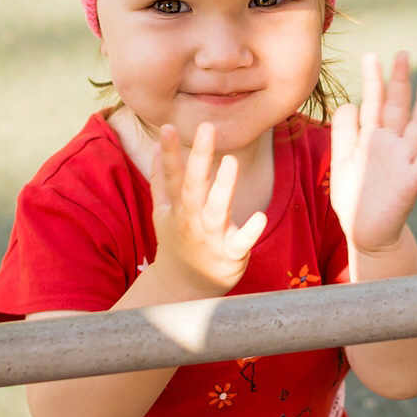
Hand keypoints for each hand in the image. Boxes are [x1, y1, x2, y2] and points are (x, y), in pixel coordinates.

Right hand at [150, 121, 266, 296]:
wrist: (183, 291)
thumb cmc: (178, 243)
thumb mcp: (162, 213)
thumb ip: (160, 180)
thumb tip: (157, 147)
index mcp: (177, 207)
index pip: (171, 175)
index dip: (169, 151)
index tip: (168, 126)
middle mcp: (191, 219)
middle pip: (193, 186)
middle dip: (199, 157)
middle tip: (206, 127)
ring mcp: (210, 237)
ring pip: (216, 210)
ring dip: (223, 186)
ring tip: (231, 161)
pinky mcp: (229, 256)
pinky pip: (239, 243)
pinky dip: (249, 232)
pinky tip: (258, 217)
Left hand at [330, 52, 416, 256]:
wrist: (365, 233)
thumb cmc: (355, 195)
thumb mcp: (343, 160)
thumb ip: (345, 132)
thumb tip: (348, 103)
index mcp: (374, 137)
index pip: (375, 103)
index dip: (373, 81)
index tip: (371, 55)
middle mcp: (392, 144)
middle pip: (399, 108)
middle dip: (400, 82)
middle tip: (403, 54)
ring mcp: (405, 161)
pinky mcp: (412, 183)